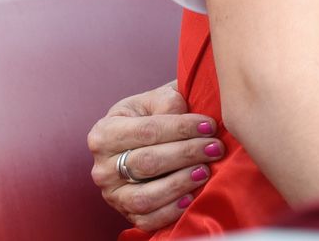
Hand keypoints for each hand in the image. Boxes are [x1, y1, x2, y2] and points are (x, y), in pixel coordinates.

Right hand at [88, 81, 221, 231]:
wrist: (148, 137)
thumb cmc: (155, 114)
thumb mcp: (157, 99)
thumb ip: (168, 102)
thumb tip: (183, 113)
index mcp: (105, 132)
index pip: (147, 131)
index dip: (182, 128)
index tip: (210, 126)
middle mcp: (102, 167)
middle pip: (148, 163)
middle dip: (187, 154)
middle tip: (215, 148)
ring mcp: (112, 194)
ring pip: (145, 196)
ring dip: (180, 183)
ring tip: (206, 171)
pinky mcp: (125, 214)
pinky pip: (147, 220)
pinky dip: (171, 211)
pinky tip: (192, 197)